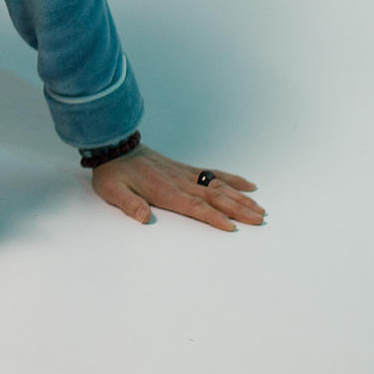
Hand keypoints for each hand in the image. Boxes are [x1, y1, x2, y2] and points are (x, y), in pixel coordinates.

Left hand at [89, 144, 264, 230]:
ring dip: (240, 198)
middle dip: (238, 209)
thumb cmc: (113, 173)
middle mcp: (179, 182)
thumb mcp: (113, 190)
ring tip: (260, 208)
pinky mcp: (185, 169)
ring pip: (218, 186)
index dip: (213, 217)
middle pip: (215, 197)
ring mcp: (185, 174)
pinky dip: (231, 179)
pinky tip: (247, 185)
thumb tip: (142, 217)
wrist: (114, 146)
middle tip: (259, 220)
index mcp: (164, 191)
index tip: (232, 226)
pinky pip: (213, 174)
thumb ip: (129, 204)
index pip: (194, 206)